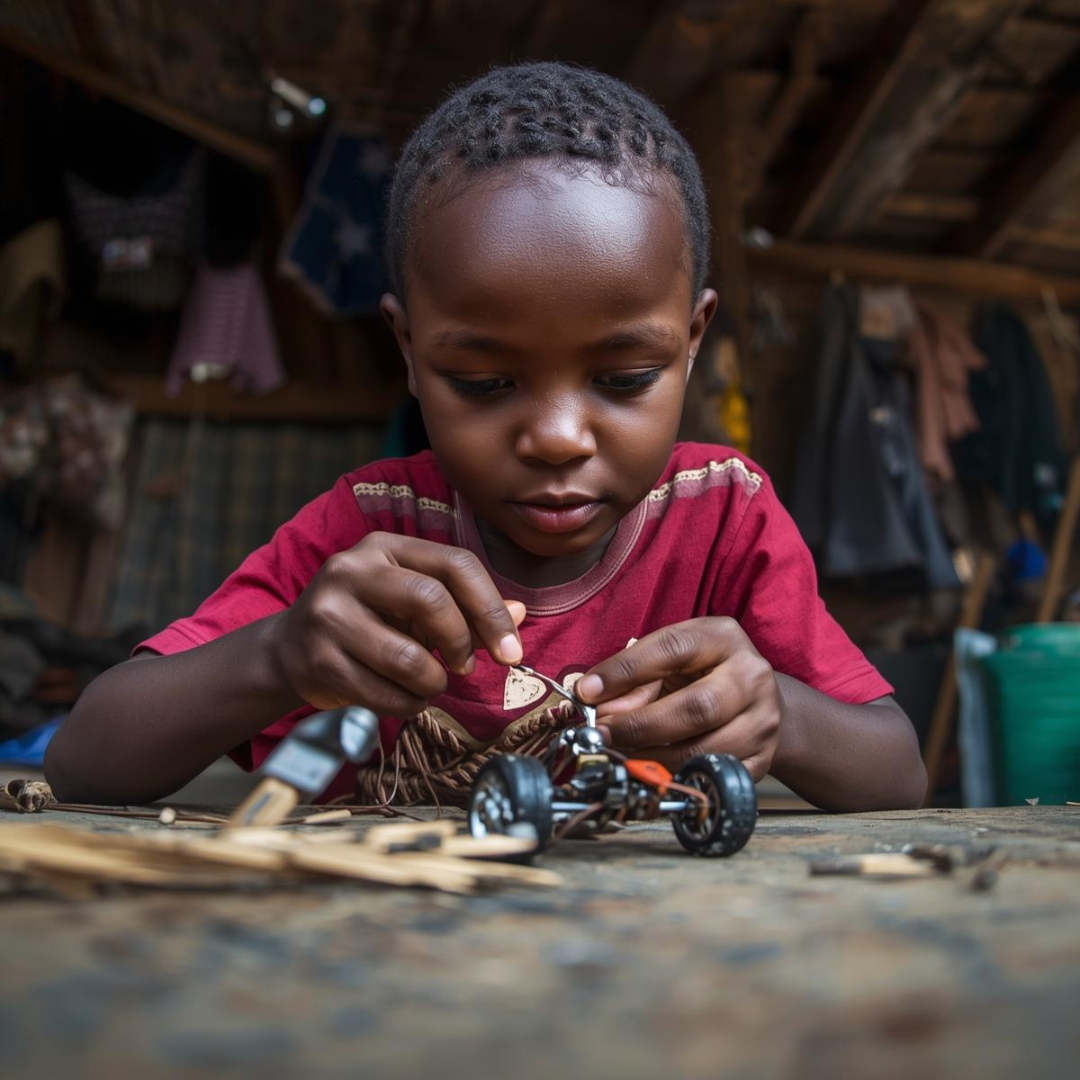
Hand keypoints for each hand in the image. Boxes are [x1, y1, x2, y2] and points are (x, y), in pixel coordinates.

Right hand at [269, 533, 525, 713]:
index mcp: (385, 546)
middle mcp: (351, 570)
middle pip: (431, 600)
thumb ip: (465, 606)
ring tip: (431, 684)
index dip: (491, 609)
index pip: (455, 564)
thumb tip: (520, 613)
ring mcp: (328, 615)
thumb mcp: (413, 603)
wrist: (289, 650)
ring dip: (434, 682)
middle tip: (466, 667)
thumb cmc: (368, 621)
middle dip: (461, 641)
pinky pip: (385, 694)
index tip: (512, 650)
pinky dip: (409, 705)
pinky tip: (406, 698)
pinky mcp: (318, 661)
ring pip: (408, 658)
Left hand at [574, 617, 781, 779]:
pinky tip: (653, 770)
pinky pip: (714, 777)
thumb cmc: (701, 673)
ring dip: (653, 757)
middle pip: (697, 707)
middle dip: (640, 725)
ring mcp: (762, 720)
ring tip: (622, 753)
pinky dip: (676, 777)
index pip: (672, 649)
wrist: (754, 699)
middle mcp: (751, 677)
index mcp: (722, 638)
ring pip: (704, 750)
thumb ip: (634, 680)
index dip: (625, 671)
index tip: (588, 692)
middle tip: (604, 733)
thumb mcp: (669, 662)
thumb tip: (598, 708)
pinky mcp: (763, 758)